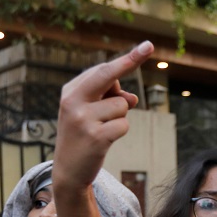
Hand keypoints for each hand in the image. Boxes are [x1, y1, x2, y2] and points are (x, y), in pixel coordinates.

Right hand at [53, 41, 153, 194]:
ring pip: (122, 106)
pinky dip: (120, 131)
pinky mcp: (96, 137)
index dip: (126, 59)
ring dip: (120, 117)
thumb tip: (132, 98)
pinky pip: (124, 125)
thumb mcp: (90, 113)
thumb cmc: (83, 136)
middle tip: (148, 46)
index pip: (102, 71)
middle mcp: (73, 102)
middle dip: (130, 61)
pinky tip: (104, 141)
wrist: (68, 171)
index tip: (147, 46)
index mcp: (71, 92)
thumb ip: (109, 99)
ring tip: (102, 130)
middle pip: (108, 75)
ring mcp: (83, 119)